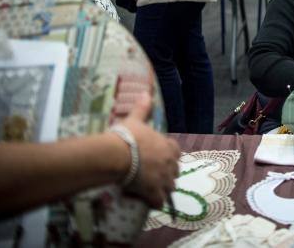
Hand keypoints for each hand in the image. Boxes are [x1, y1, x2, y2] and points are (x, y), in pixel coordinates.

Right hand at [119, 93, 180, 208]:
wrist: (117, 155)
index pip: (176, 152)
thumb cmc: (127, 136)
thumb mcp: (135, 120)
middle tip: (153, 175)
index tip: (159, 158)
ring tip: (151, 189)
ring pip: (170, 187)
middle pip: (175, 171)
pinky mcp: (154, 192)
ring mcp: (164, 179)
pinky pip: (160, 201)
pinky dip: (155, 202)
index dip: (169, 156)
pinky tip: (148, 201)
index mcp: (168, 146)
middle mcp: (170, 163)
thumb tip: (145, 92)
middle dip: (166, 173)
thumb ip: (142, 108)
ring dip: (163, 188)